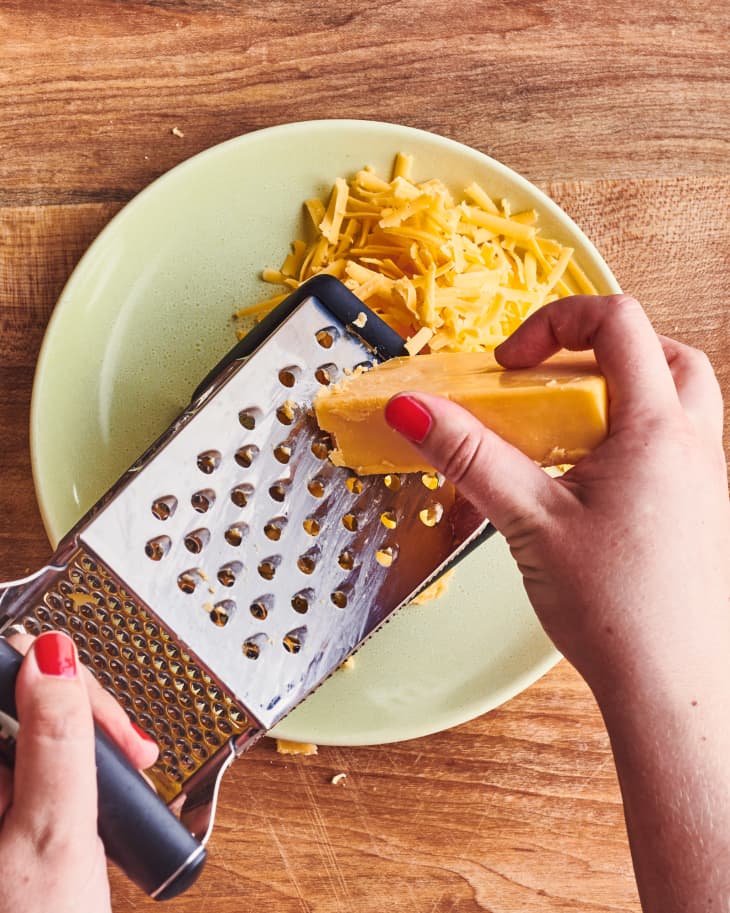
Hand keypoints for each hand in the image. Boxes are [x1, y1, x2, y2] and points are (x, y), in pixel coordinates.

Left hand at [0, 631, 158, 912]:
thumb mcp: (54, 833)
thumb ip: (58, 738)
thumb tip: (52, 652)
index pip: (2, 674)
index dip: (55, 679)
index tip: (97, 709)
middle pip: (21, 697)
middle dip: (82, 711)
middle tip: (127, 747)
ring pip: (36, 729)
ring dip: (87, 738)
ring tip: (126, 766)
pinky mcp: (9, 811)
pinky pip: (39, 762)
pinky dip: (78, 766)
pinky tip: (103, 786)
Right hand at [385, 294, 729, 692]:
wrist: (672, 688)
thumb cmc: (616, 611)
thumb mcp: (529, 521)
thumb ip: (469, 456)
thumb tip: (413, 409)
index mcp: (655, 429)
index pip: (619, 323)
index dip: (555, 323)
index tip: (508, 363)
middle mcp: (692, 443)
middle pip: (663, 351)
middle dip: (599, 347)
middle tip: (548, 379)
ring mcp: (705, 478)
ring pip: (677, 396)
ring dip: (622, 389)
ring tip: (566, 426)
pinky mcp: (699, 509)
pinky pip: (673, 443)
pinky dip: (631, 434)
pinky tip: (588, 478)